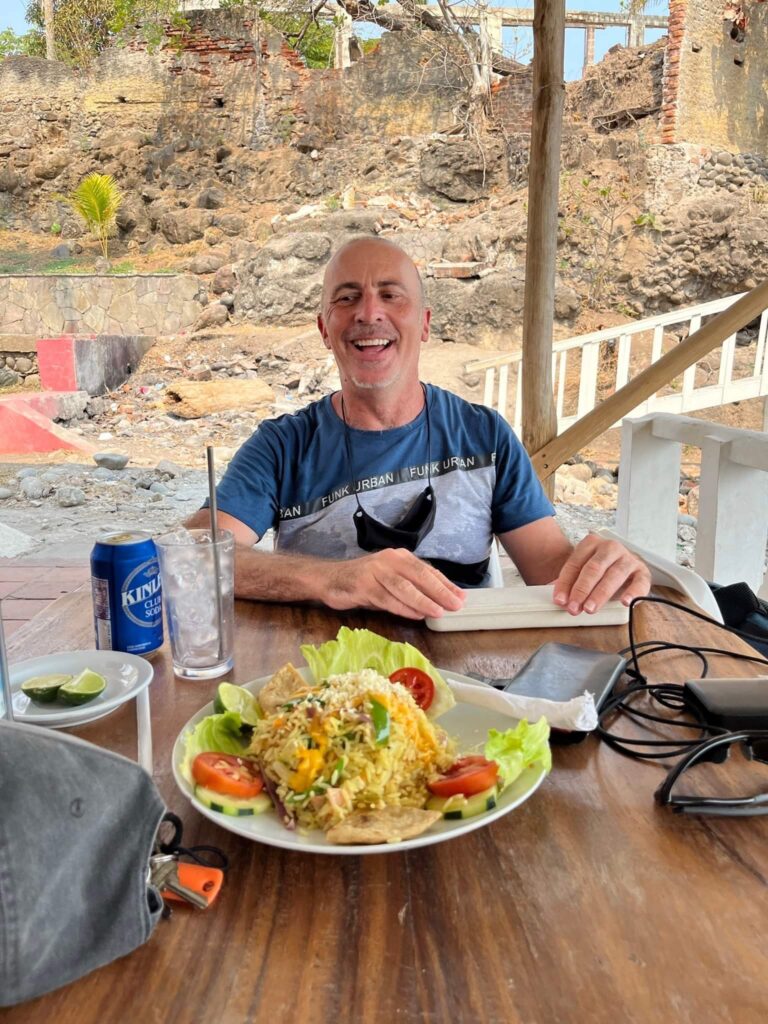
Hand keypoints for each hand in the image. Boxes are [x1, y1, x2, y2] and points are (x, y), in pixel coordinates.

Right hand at [321, 548, 465, 619]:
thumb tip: (439, 599)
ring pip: (403, 587)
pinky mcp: (363, 586)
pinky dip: (402, 607)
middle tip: (455, 604)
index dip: (445, 583)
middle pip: (419, 576)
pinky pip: (386, 598)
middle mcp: (389, 560)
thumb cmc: (364, 581)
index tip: (460, 596)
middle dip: (439, 591)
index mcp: (399, 557)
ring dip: (423, 600)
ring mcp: (375, 572)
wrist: (330, 578)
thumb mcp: (390, 579)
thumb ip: (411, 586)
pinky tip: (415, 614)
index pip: (427, 570)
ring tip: (438, 611)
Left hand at [552, 534, 650, 614]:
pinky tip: (624, 602)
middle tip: (574, 607)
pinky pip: (640, 582)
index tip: (560, 600)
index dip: (565, 583)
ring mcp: (628, 558)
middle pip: (593, 568)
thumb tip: (560, 600)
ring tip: (590, 608)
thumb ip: (570, 582)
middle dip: (582, 590)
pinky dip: (633, 592)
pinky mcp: (642, 571)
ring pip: (613, 575)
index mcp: (590, 543)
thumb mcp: (582, 570)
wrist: (622, 560)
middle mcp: (610, 547)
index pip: (575, 564)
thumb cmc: (599, 568)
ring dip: (600, 594)